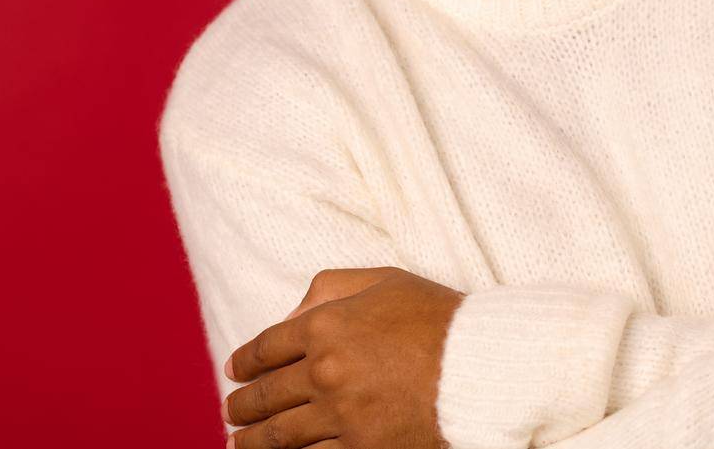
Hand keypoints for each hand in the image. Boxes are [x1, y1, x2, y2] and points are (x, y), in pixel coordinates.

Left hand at [222, 266, 465, 448]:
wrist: (481, 364)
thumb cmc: (437, 316)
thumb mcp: (384, 280)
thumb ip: (329, 288)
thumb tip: (290, 316)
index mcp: (325, 325)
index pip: (266, 347)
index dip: (244, 361)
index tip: (233, 370)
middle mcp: (324, 371)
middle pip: (265, 395)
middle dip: (241, 405)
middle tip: (232, 410)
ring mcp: (341, 415)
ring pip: (279, 436)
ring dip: (253, 440)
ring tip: (239, 443)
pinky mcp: (362, 448)